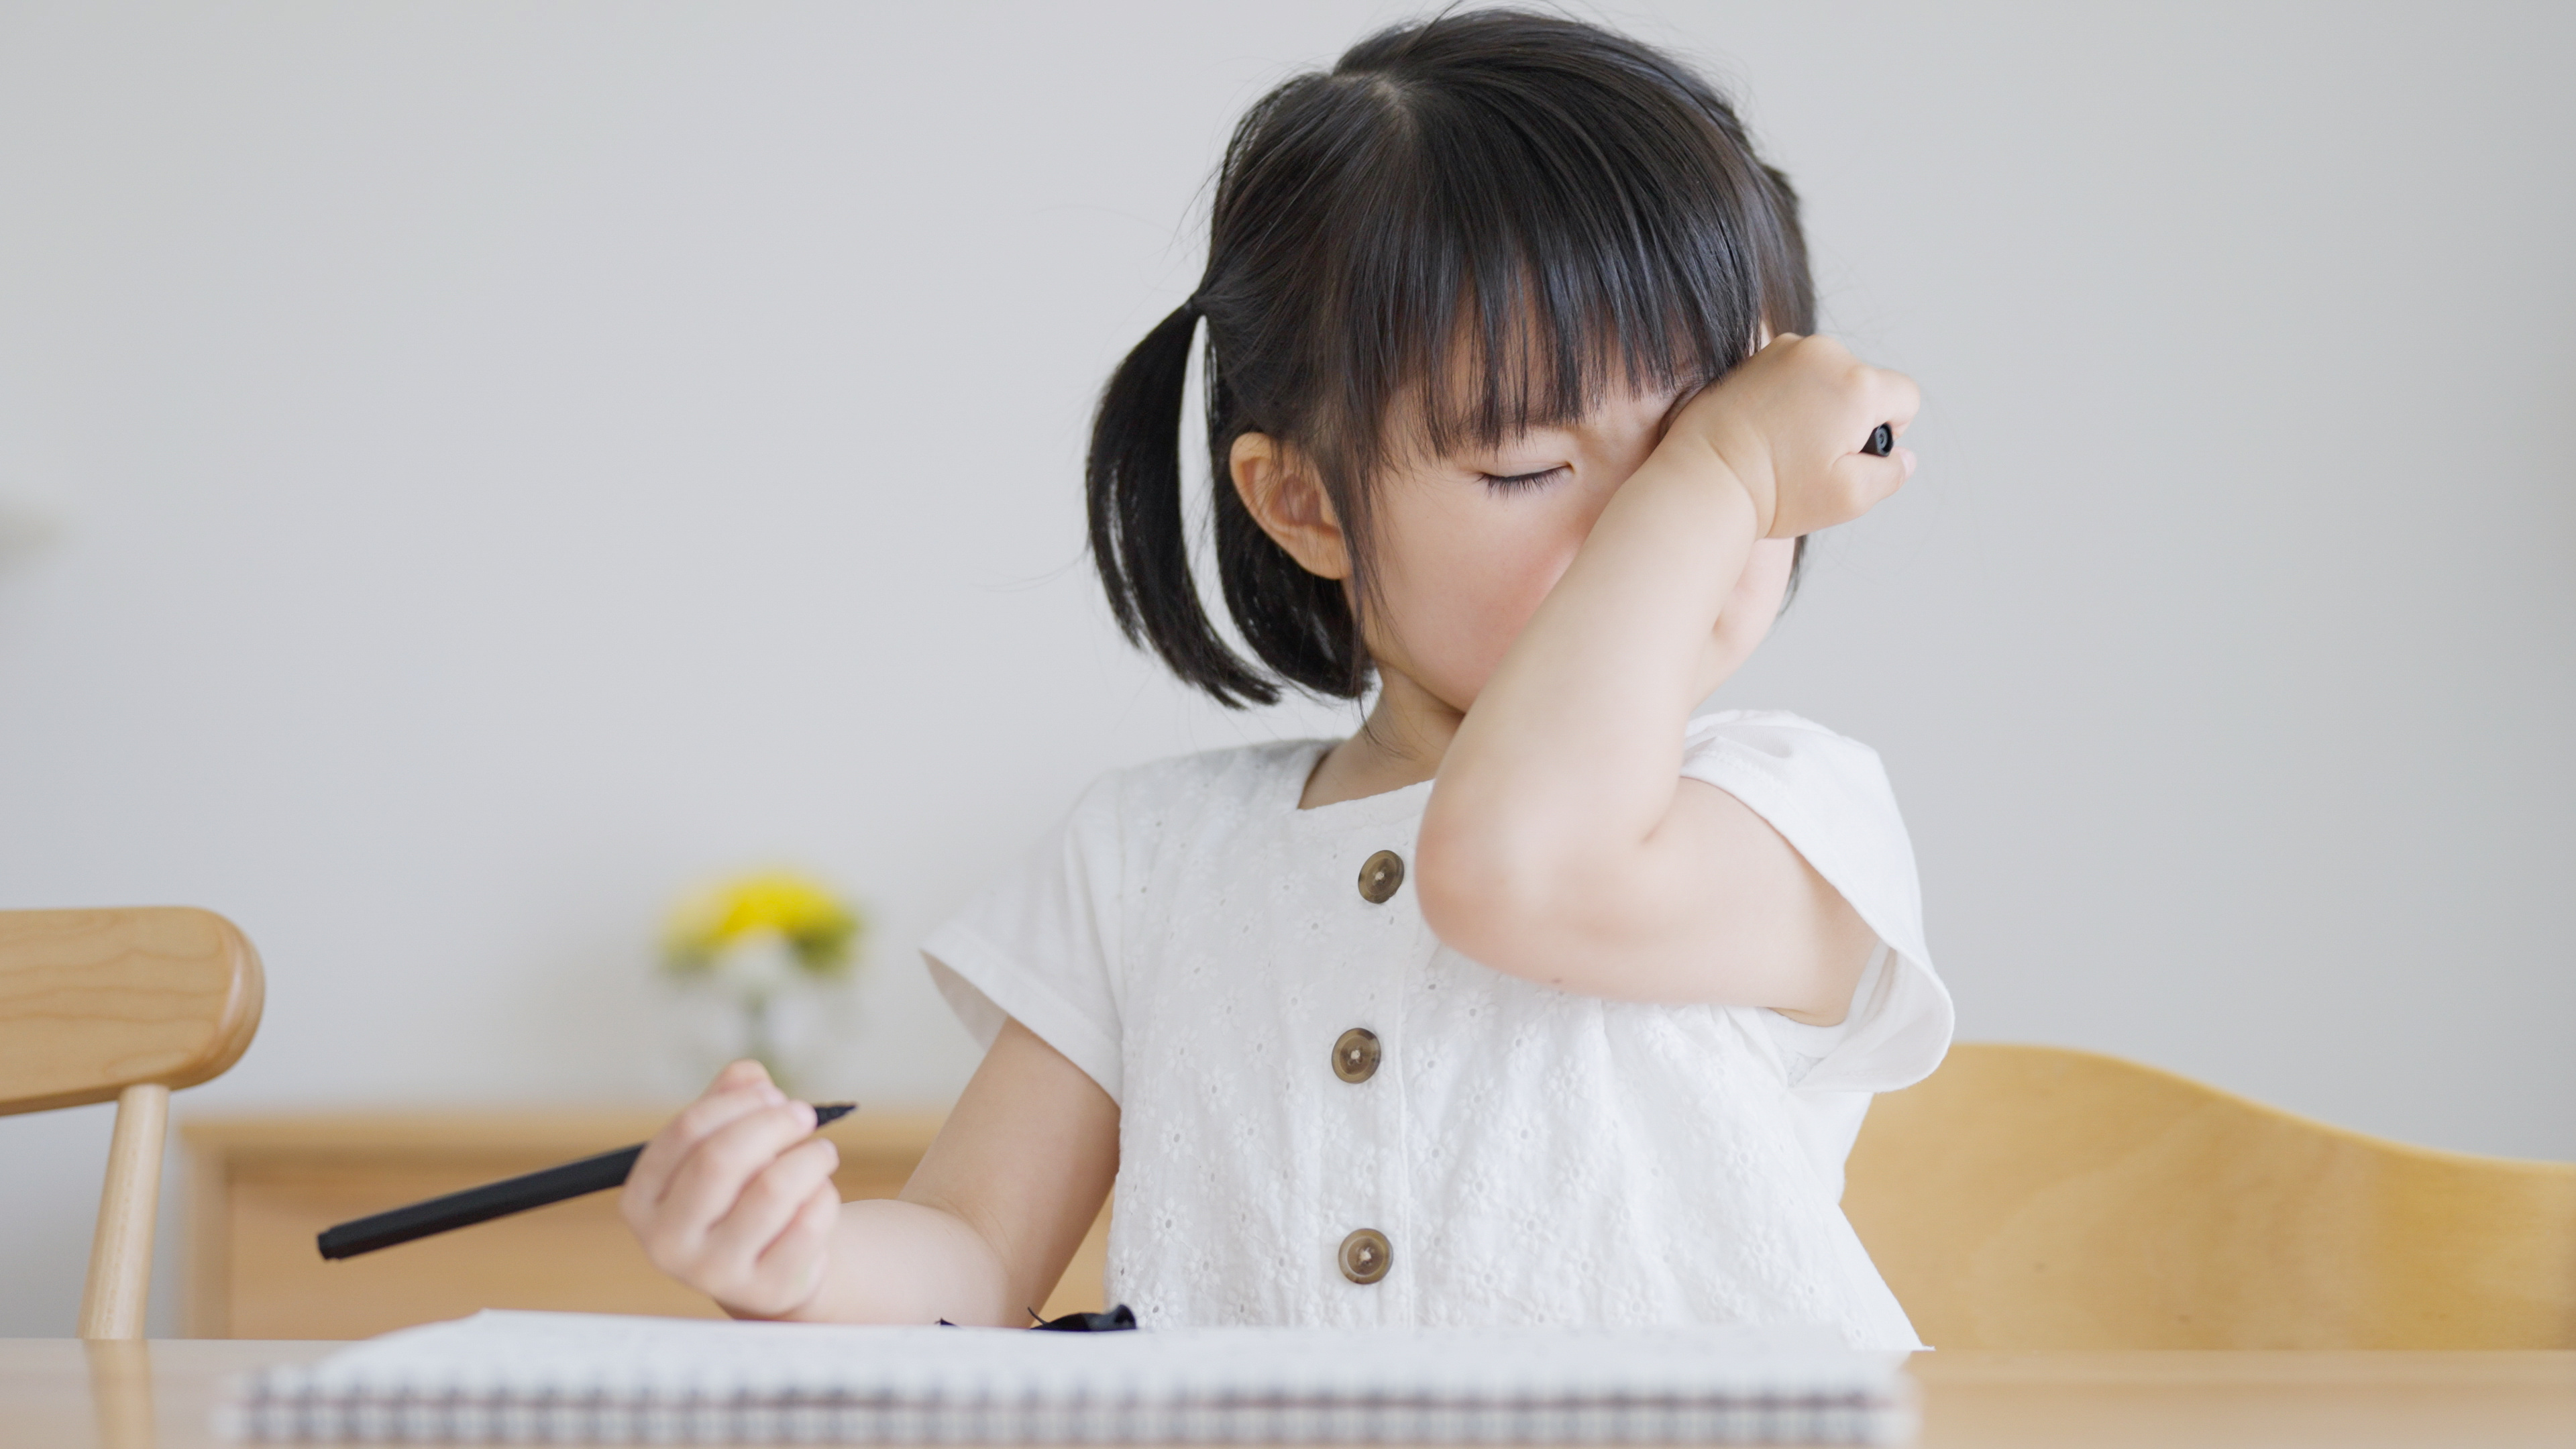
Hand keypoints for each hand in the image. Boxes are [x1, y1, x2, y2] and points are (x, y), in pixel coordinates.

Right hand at [620, 1060, 842, 1318]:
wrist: (770, 1268)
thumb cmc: (740, 1192)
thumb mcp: (723, 1146)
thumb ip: (728, 1101)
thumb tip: (747, 1076)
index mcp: (643, 1198)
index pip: (686, 1132)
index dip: (737, 1103)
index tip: (772, 1093)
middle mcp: (666, 1241)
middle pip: (721, 1160)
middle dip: (773, 1124)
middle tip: (805, 1115)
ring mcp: (713, 1273)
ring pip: (772, 1190)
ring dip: (809, 1157)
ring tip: (822, 1152)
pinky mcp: (764, 1290)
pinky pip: (808, 1223)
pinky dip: (824, 1195)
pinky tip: (820, 1192)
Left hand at [1665, 333, 1918, 538]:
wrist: (1707, 478)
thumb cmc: (1776, 491)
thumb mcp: (1850, 497)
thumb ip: (1891, 474)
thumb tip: (1902, 456)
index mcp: (1858, 384)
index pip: (1905, 396)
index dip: (1891, 430)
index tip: (1853, 453)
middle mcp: (1825, 353)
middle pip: (1865, 383)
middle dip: (1850, 417)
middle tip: (1813, 455)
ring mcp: (1786, 348)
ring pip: (1829, 375)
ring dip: (1820, 403)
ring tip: (1787, 442)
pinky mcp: (1756, 354)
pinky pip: (1794, 371)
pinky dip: (1790, 395)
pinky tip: (1768, 427)